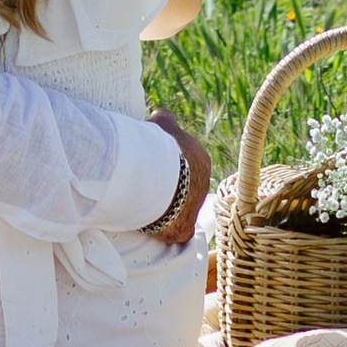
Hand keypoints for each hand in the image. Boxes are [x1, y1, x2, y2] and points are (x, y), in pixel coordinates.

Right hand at [144, 105, 210, 251]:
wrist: (157, 177)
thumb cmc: (158, 147)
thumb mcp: (161, 124)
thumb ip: (165, 119)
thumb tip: (163, 115)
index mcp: (201, 160)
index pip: (185, 163)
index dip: (166, 163)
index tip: (150, 163)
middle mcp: (203, 185)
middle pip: (184, 187)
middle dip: (168, 186)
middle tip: (145, 183)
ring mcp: (194, 209)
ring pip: (179, 209)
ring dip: (165, 207)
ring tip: (143, 201)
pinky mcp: (183, 229)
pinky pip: (175, 230)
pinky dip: (164, 228)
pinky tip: (150, 223)